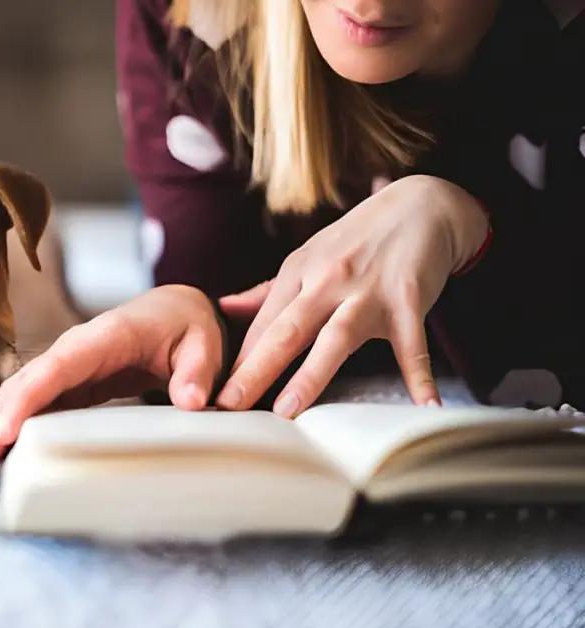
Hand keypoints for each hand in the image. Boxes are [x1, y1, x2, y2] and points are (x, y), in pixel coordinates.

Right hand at [0, 285, 241, 473]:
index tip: (3, 433)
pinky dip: (11, 429)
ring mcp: (66, 367)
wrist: (176, 312)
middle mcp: (75, 350)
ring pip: (20, 396)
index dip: (27, 400)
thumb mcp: (204, 345)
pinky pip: (33, 406)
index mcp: (104, 338)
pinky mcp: (67, 384)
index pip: (57, 368)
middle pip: (25, 386)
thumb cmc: (188, 327)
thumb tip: (190, 401)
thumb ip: (197, 372)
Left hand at [216, 174, 489, 415]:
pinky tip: (423, 407)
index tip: (216, 394)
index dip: (238, 360)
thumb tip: (223, 308)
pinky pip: (413, 345)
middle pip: (286, 331)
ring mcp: (368, 292)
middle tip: (229, 405)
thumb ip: (268, 291)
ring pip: (335, 337)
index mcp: (298, 273)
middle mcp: (327, 281)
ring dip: (311, 375)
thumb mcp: (309, 258)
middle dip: (255, 370)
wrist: (421, 205)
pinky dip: (419, 376)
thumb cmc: (358, 241)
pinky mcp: (409, 299)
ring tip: (288, 410)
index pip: (262, 325)